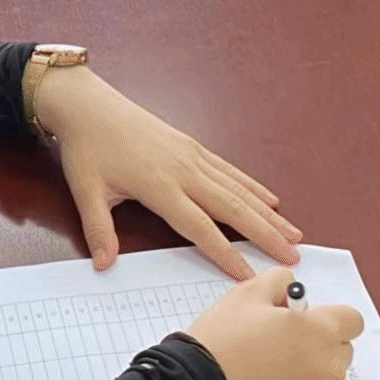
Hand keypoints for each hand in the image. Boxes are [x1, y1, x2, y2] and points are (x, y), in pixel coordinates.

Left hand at [32, 65, 300, 281]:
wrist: (88, 105)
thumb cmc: (86, 147)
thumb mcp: (85, 191)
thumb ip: (98, 230)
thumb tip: (104, 265)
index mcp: (158, 185)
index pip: (198, 226)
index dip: (224, 252)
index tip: (248, 274)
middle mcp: (183, 169)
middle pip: (232, 207)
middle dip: (265, 234)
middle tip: (293, 257)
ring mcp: (191, 155)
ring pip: (237, 189)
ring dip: (268, 213)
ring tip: (294, 234)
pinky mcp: (191, 146)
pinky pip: (229, 170)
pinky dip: (253, 186)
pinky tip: (270, 199)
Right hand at [187, 267, 364, 379]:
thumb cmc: (225, 339)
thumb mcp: (247, 293)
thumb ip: (279, 280)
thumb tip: (290, 290)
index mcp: (321, 329)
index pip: (352, 320)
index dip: (328, 315)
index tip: (304, 316)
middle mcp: (328, 363)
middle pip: (343, 347)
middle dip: (320, 339)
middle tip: (282, 335)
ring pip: (327, 371)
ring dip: (310, 362)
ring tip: (270, 358)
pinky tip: (267, 378)